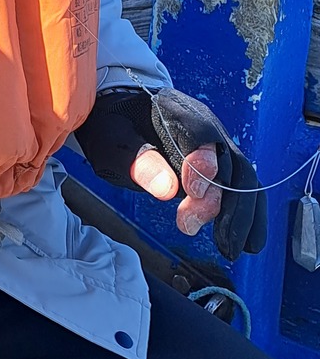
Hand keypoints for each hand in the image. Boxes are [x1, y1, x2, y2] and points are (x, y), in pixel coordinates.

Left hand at [73, 86, 267, 260]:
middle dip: (222, 201)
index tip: (193, 192)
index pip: (201, 134)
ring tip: (230, 247)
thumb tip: (168, 190)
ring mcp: (216, 143)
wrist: (120, 112)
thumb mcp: (112, 140)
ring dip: (240, 215)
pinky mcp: (220, 162)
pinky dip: (247, 215)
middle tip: (197, 229)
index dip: (202, 163)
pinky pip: (241, 188)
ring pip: (243, 178)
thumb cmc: (113, 125)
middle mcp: (205, 125)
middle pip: (230, 162)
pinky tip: (247, 242)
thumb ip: (139, 161)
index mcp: (175, 111)